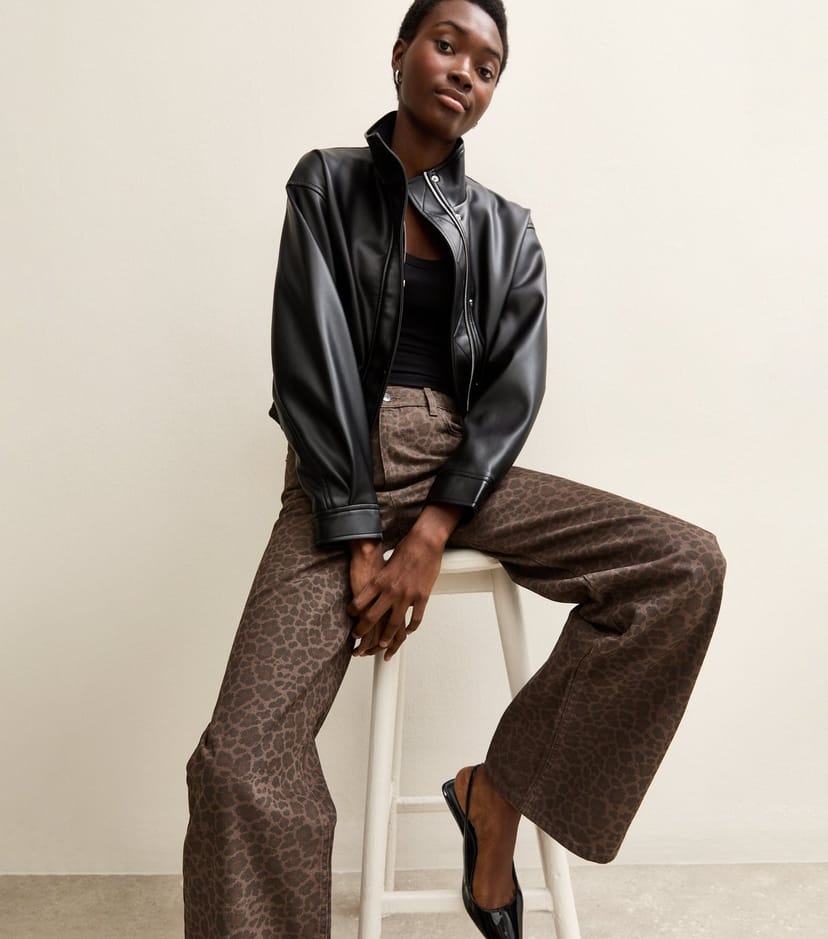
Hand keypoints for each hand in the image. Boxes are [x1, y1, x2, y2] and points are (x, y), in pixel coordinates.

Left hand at [348, 504, 462, 660]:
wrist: (425, 541)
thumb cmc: (407, 548)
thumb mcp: (386, 564)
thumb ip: (381, 579)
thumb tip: (376, 590)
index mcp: (380, 581)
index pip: (360, 602)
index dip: (353, 614)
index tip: (352, 618)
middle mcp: (391, 591)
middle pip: (372, 618)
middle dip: (362, 631)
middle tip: (357, 637)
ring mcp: (407, 596)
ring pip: (394, 624)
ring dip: (386, 637)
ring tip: (381, 644)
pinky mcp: (422, 597)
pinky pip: (415, 619)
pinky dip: (411, 628)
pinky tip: (408, 632)